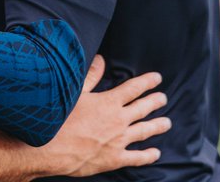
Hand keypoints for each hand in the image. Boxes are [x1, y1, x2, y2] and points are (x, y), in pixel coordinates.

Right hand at [38, 56, 169, 176]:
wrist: (52, 148)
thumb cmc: (59, 119)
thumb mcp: (75, 92)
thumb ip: (91, 76)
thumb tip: (101, 59)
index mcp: (109, 102)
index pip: (133, 88)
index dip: (147, 82)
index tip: (157, 78)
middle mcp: (118, 120)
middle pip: (143, 108)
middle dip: (155, 102)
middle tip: (163, 98)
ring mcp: (119, 140)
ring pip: (145, 131)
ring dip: (157, 126)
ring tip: (167, 123)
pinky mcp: (116, 159)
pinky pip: (137, 157)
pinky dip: (148, 155)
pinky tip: (155, 153)